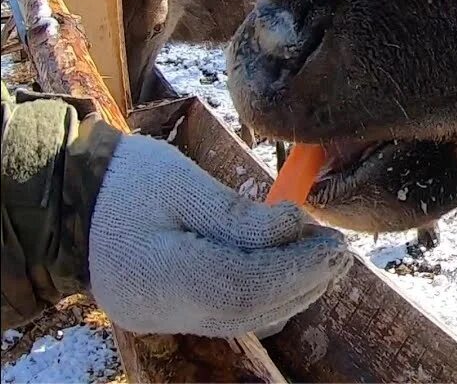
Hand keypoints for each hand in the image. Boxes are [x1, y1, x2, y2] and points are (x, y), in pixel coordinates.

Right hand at [88, 134, 351, 336]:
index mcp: (155, 274)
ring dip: (292, 291)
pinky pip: (229, 315)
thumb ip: (239, 214)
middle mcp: (158, 311)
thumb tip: (296, 229)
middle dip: (304, 281)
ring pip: (244, 319)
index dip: (296, 268)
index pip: (243, 286)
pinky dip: (267, 296)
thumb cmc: (126, 182)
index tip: (334, 244)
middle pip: (249, 310)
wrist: (71, 201)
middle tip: (340, 251)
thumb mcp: (182, 182)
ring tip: (325, 258)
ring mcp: (163, 320)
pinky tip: (291, 269)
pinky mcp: (170, 315)